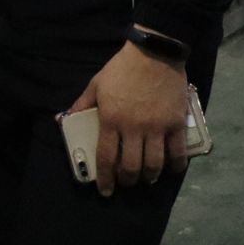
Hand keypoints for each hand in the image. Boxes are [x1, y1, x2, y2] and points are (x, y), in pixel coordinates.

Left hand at [66, 41, 188, 196]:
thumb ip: (82, 104)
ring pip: (153, 164)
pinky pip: (177, 153)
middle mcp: (133, 128)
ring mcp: (156, 128)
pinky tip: (170, 169)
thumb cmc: (122, 69)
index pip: (106, 157)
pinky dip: (175, 166)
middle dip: (127, 181)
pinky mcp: (176, 124)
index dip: (105, 178)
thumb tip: (66, 118)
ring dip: (149, 177)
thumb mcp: (96, 84)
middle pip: (130, 166)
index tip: (105, 191)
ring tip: (146, 178)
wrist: (154, 53)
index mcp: (111, 119)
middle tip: (126, 183)